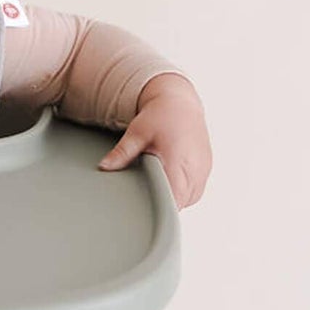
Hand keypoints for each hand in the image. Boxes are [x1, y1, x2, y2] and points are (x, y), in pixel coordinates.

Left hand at [98, 73, 211, 207]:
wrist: (180, 102)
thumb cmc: (161, 115)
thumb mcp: (138, 132)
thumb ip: (122, 152)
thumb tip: (104, 167)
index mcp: (179, 163)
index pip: (173, 201)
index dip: (158, 207)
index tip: (142, 206)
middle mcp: (195, 171)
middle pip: (179, 203)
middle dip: (161, 201)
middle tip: (143, 190)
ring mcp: (203, 173)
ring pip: (186, 200)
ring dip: (172, 195)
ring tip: (156, 178)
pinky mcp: (205, 172)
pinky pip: (193, 192)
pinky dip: (181, 189)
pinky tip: (168, 176)